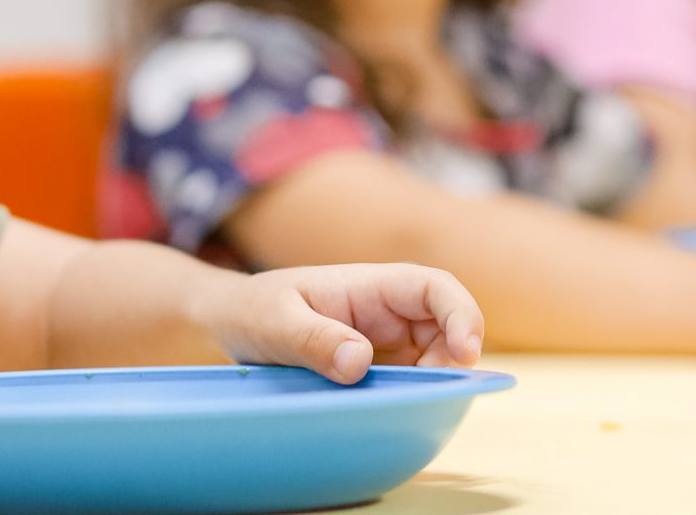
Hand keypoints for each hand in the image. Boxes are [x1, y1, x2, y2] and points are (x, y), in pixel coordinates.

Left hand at [203, 264, 483, 383]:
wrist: (229, 324)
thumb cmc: (251, 312)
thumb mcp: (275, 322)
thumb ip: (314, 338)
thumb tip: (359, 362)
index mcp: (368, 285)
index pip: (434, 287)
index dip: (462, 315)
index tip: (466, 353)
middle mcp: (385, 311)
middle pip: (446, 330)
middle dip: (449, 362)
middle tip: (421, 394)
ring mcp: (383, 340)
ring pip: (433, 360)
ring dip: (429, 384)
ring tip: (391, 402)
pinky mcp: (376, 367)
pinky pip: (409, 381)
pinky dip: (409, 397)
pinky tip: (386, 410)